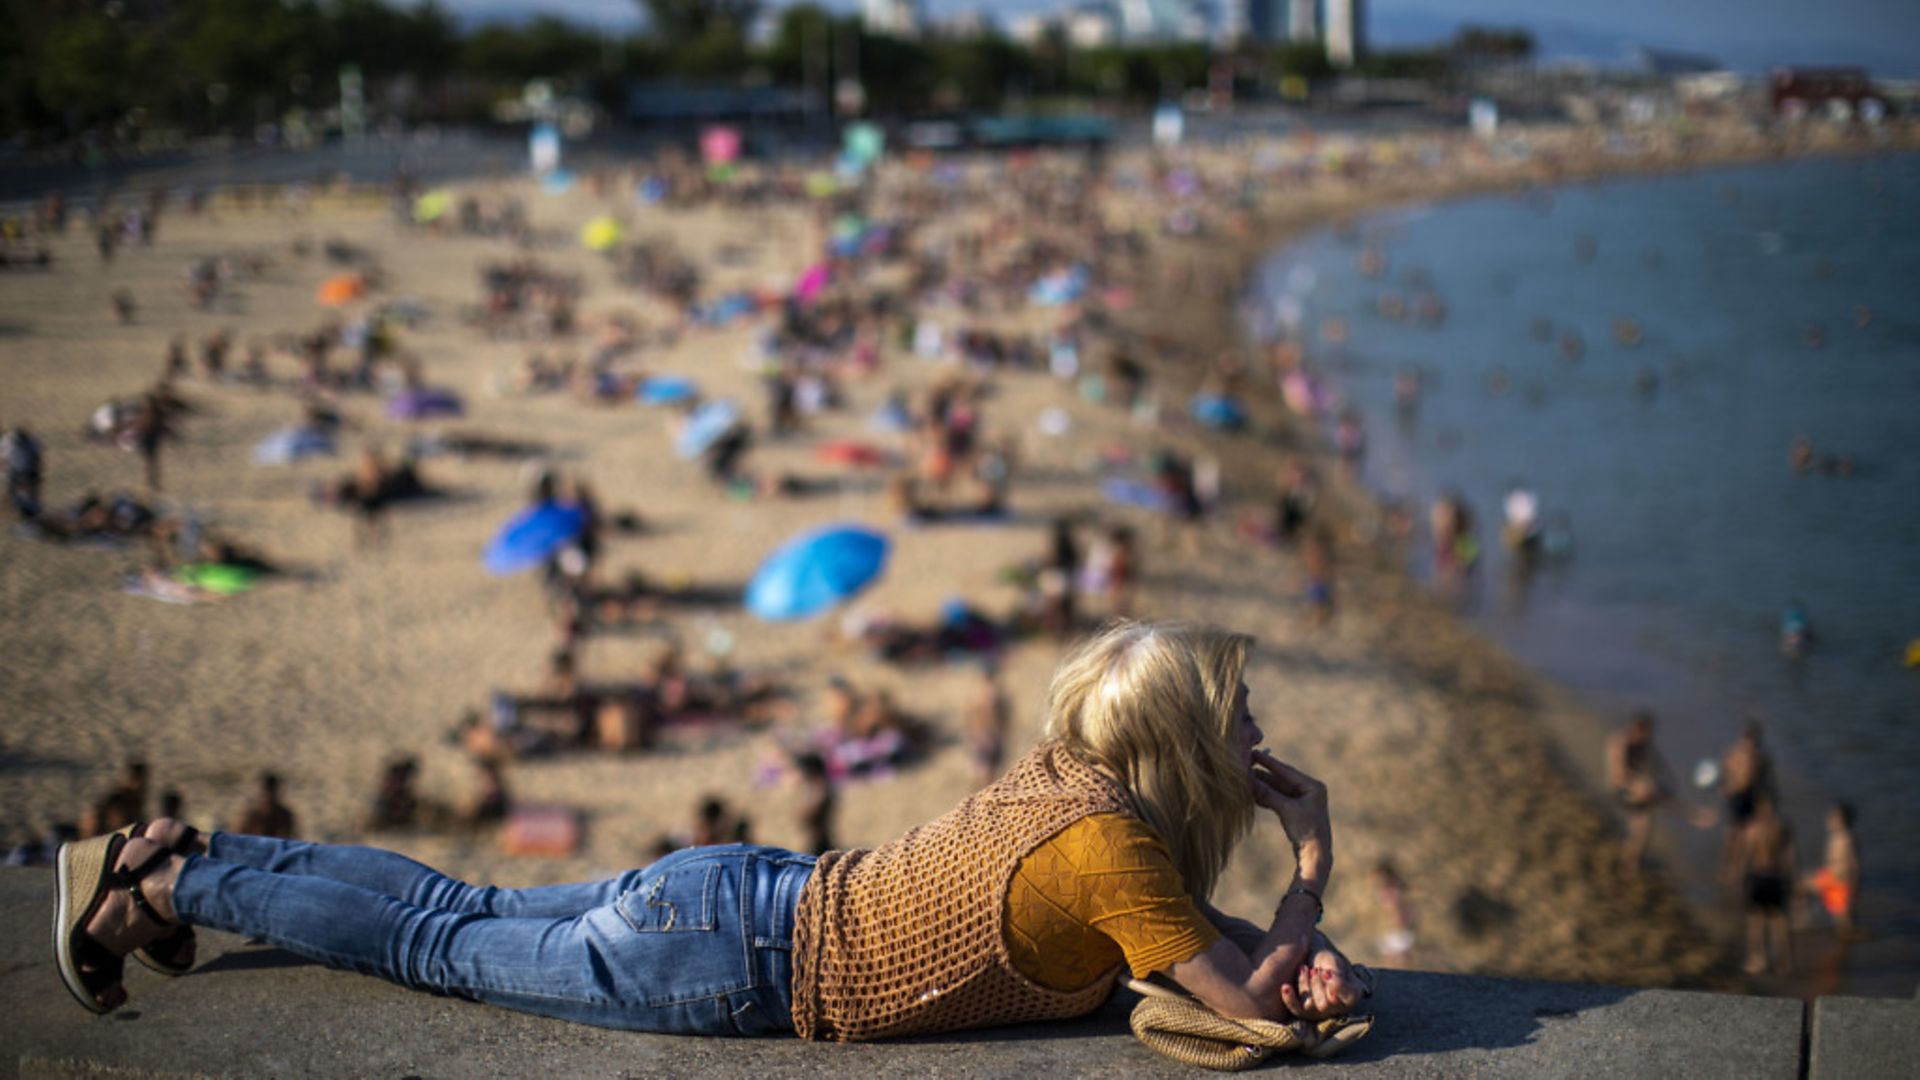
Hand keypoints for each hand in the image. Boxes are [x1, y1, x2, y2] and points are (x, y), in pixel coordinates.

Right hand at [1251, 749, 1331, 873]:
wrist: (1316, 855)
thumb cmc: (1306, 830)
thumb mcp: (1286, 809)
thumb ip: (1268, 794)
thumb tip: (1248, 781)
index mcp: (1313, 786)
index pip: (1286, 770)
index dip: (1269, 762)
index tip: (1253, 753)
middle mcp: (1309, 791)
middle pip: (1281, 780)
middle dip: (1263, 776)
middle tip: (1245, 767)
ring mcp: (1303, 801)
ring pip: (1278, 790)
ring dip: (1263, 787)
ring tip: (1245, 780)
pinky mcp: (1296, 812)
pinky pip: (1278, 799)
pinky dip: (1267, 797)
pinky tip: (1253, 794)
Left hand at [1277, 947, 1362, 1021]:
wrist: (1312, 962)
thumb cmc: (1327, 962)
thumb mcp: (1335, 962)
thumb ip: (1337, 972)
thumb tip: (1330, 981)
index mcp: (1352, 996)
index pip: (1347, 997)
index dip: (1336, 986)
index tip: (1327, 972)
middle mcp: (1337, 1008)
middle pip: (1326, 1004)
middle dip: (1317, 983)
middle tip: (1315, 970)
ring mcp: (1320, 1012)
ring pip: (1310, 1005)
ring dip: (1305, 984)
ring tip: (1305, 969)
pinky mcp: (1304, 1011)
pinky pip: (1296, 1009)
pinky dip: (1290, 998)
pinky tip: (1285, 987)